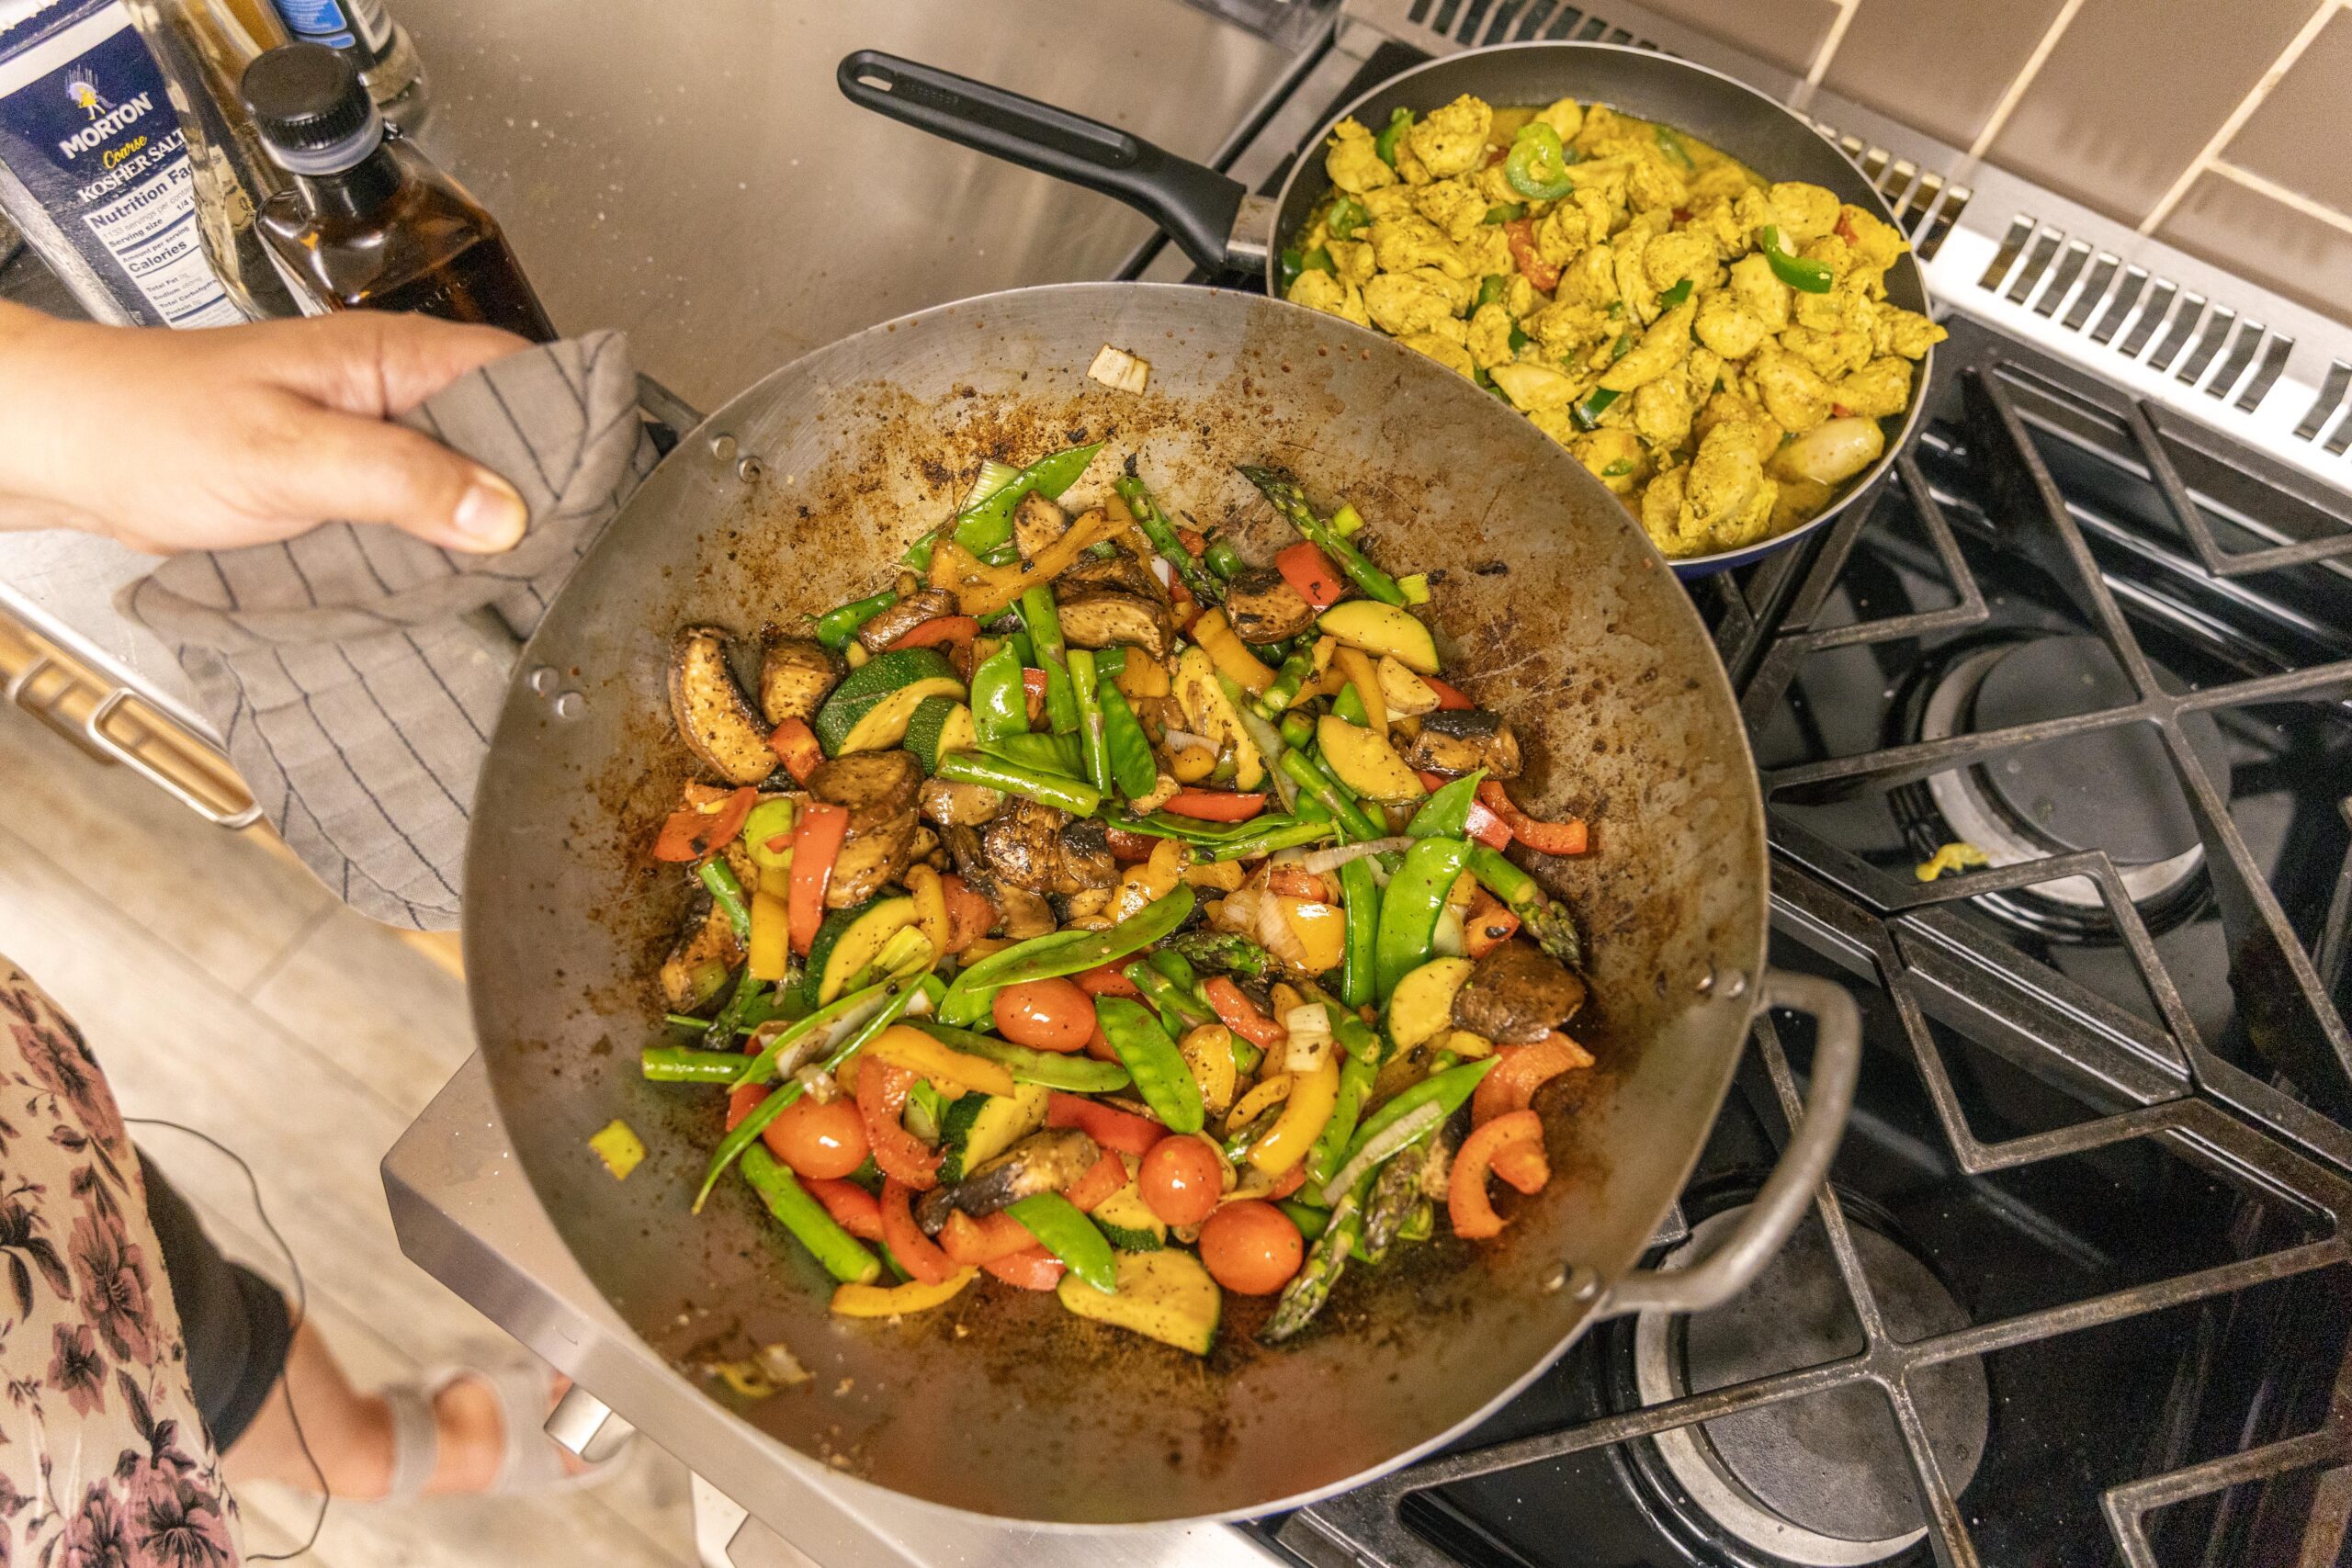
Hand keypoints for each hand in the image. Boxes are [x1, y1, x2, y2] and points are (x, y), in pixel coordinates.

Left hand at [0, 303, 534, 553]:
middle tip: (571, 560)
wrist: (70, 453)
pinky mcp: (349, 489)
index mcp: (393, 357)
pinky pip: (421, 519)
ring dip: (490, 534)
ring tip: (526, 585)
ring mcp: (374, 442)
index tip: (602, 500)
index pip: (526, 379)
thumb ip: (401, 480)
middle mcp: (395, 393)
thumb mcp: (290, 456)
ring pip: (468, 485)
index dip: (573, 434)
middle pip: (510, 439)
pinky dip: (442, 554)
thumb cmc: (154, 426)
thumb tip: (504, 514)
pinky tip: (457, 590)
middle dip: (542, 497)